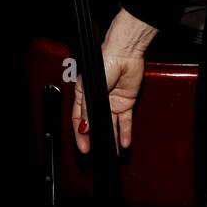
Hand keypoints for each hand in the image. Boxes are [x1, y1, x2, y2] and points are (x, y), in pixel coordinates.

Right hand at [71, 7, 156, 154]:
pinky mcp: (126, 102)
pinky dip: (125, 132)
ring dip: (113, 139)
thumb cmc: (104, 62)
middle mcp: (98, 100)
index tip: (84, 147)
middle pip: (97, 124)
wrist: (124, 53)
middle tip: (98, 153)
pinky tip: (125, 142)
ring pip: (112, 125)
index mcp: (84, 95)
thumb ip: (88, 110)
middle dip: (97, 139)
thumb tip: (85, 127)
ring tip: (113, 153)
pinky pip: (125, 120)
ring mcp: (112, 102)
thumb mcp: (91, 88)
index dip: (80, 134)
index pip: (80, 119)